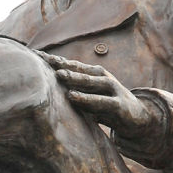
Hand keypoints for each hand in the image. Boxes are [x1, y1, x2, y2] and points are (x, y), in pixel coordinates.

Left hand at [41, 51, 161, 143]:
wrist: (138, 118)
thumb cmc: (108, 106)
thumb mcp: (90, 96)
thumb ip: (74, 90)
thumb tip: (47, 88)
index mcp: (93, 74)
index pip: (70, 64)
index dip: (53, 59)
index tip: (34, 54)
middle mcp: (102, 77)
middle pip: (78, 69)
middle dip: (61, 64)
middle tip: (42, 59)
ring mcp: (112, 89)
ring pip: (90, 81)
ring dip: (75, 78)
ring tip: (59, 75)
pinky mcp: (118, 104)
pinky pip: (101, 101)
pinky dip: (87, 98)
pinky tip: (73, 97)